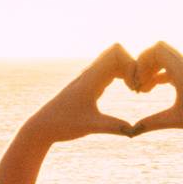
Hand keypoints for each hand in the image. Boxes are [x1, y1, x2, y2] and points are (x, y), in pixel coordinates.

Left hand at [22, 46, 137, 143]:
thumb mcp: (90, 126)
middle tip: (139, 87)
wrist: (43, 126)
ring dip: (130, 69)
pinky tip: (129, 90)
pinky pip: (112, 68)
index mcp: (90, 78)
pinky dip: (125, 74)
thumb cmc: (63, 124)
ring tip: (136, 89)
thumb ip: (113, 126)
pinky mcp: (91, 83)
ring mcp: (90, 77)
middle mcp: (90, 73)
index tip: (134, 87)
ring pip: (116, 60)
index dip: (132, 65)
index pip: (116, 53)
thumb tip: (135, 131)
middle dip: (134, 65)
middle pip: (118, 53)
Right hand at [129, 42, 182, 139]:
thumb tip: (129, 131)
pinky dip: (160, 75)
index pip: (157, 49)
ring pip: (167, 59)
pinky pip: (173, 69)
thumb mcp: (177, 121)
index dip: (142, 61)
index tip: (136, 81)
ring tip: (143, 90)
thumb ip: (152, 123)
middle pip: (160, 50)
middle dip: (145, 63)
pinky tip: (152, 89)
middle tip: (137, 83)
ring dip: (152, 70)